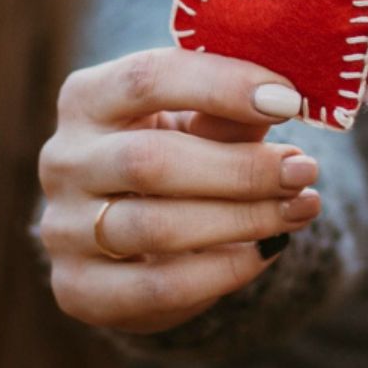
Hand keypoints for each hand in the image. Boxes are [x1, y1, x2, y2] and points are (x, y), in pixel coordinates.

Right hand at [37, 49, 321, 334]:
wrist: (128, 241)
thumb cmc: (173, 160)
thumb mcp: (199, 126)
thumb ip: (232, 115)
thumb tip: (285, 104)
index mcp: (87, 99)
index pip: (147, 79)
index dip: (222, 86)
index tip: (289, 102)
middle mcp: (62, 160)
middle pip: (150, 163)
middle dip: (241, 169)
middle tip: (304, 171)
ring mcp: (63, 228)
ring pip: (157, 228)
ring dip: (243, 220)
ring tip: (300, 209)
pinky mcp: (78, 288)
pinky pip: (160, 286)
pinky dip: (224, 271)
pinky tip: (266, 251)